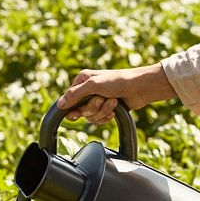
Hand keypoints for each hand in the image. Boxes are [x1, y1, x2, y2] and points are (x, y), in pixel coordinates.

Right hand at [56, 63, 175, 124]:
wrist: (139, 88)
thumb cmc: (118, 81)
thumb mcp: (93, 85)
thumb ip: (75, 95)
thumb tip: (60, 105)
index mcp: (82, 80)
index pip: (69, 100)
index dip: (74, 108)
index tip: (76, 114)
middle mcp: (87, 90)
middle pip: (80, 110)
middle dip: (93, 108)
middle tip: (102, 100)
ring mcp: (96, 100)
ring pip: (90, 117)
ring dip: (102, 112)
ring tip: (113, 102)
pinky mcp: (105, 109)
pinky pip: (99, 120)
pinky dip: (106, 116)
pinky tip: (114, 110)